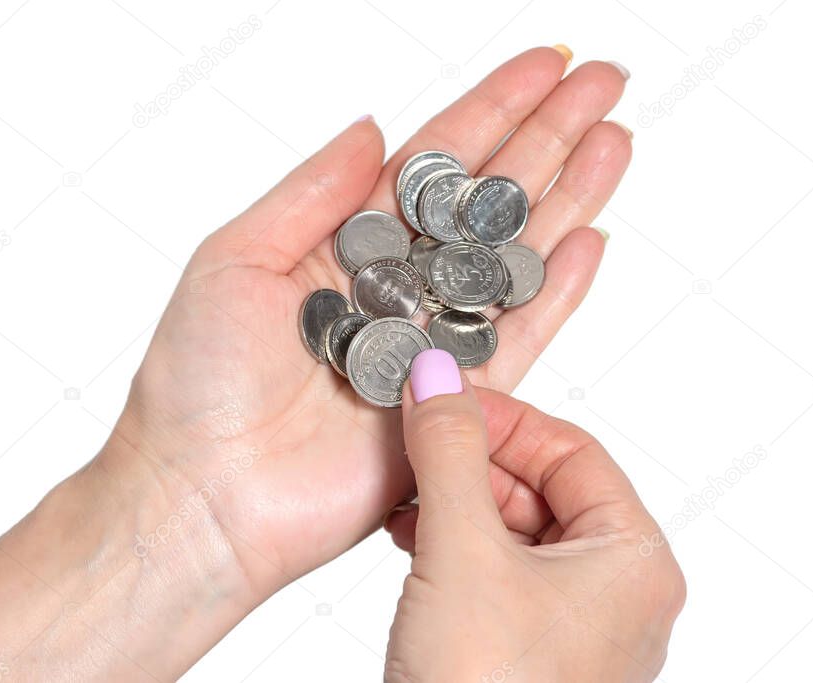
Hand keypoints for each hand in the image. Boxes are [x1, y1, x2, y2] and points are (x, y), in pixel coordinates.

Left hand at [100, 47, 632, 601]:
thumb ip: (313, 193)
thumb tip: (373, 126)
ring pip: (514, 258)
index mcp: (343, 244)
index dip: (492, 109)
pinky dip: (557, 291)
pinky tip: (592, 240)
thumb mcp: (235, 260)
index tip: (545, 64)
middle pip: (486, 200)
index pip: (432, 162)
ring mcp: (430, 343)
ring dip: (568, 199)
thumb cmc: (196, 382)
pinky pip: (520, 337)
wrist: (207, 498)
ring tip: (616, 141)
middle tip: (605, 83)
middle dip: (548, 137)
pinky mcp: (455, 401)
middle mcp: (394, 287)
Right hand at [383, 350, 683, 681]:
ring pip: (515, 530)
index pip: (572, 451)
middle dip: (473, 462)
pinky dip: (455, 545)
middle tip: (417, 439)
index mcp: (633, 561)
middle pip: (543, 488)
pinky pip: (497, 572)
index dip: (504, 419)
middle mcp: (614, 593)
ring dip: (458, 502)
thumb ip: (451, 452)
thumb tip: (439, 379)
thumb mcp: (463, 551)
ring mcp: (573, 626)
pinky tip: (412, 535)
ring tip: (407, 490)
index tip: (445, 400)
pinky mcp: (528, 650)